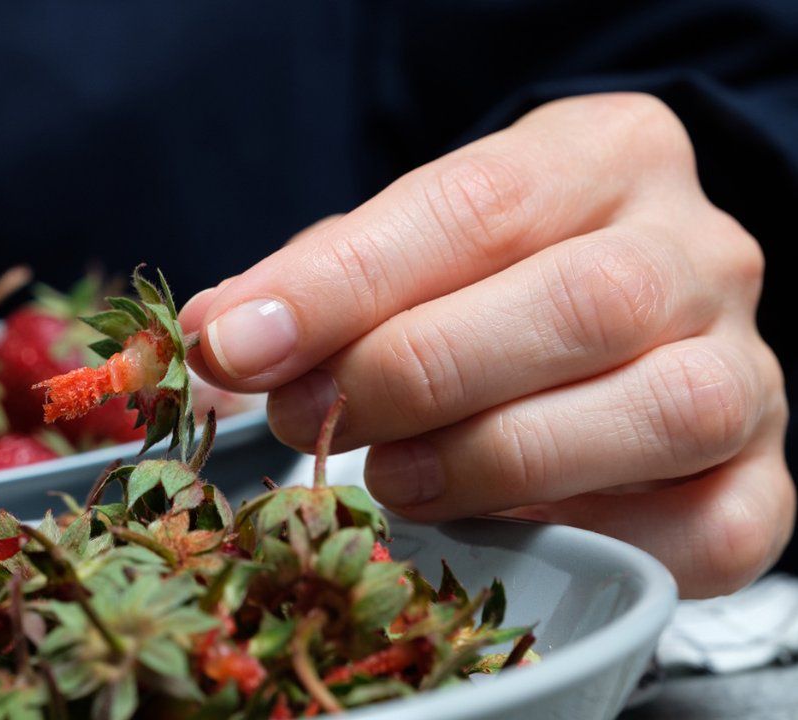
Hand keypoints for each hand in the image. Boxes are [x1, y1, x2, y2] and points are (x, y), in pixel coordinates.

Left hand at [180, 93, 791, 597]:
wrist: (618, 333)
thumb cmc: (490, 284)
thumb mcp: (405, 250)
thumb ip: (320, 285)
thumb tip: (217, 336)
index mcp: (604, 158)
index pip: (475, 208)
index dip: (342, 287)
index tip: (237, 345)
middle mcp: (698, 253)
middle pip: (578, 303)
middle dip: (413, 373)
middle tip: (309, 419)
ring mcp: (747, 372)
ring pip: (654, 411)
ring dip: (495, 458)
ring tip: (392, 478)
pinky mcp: (762, 484)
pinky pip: (703, 527)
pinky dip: (588, 537)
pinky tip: (502, 527)